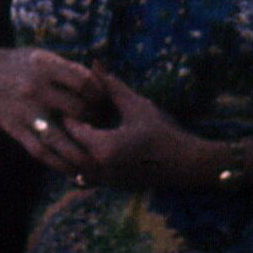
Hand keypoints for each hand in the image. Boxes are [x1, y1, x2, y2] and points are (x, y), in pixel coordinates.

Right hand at [0, 47, 116, 180]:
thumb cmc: (20, 66)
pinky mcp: (16, 129)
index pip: (84, 82)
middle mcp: (35, 89)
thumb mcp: (42, 57)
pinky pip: (41, 151)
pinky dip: (58, 163)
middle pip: (77, 110)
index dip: (99, 94)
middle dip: (94, 121)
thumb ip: (69, 69)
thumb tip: (102, 84)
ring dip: (81, 153)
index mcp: (44, 67)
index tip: (102, 101)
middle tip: (102, 128)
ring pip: (60, 139)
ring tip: (95, 162)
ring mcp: (25, 111)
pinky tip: (72, 169)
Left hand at [57, 70, 207, 191]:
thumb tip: (95, 64)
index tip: (69, 100)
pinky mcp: (112, 188)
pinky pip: (85, 177)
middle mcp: (100, 169)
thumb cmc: (162, 132)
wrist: (186, 164)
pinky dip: (81, 163)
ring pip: (73, 167)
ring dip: (71, 150)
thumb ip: (112, 87)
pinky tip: (89, 148)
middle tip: (70, 115)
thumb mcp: (136, 106)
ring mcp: (105, 182)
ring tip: (78, 132)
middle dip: (66, 133)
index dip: (69, 112)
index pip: (71, 128)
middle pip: (68, 150)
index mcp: (104, 148)